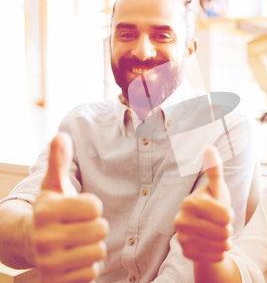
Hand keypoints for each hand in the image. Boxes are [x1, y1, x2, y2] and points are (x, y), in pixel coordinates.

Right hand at [31, 132, 107, 282]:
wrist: (27, 244)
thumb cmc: (50, 212)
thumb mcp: (53, 186)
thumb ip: (59, 162)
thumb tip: (62, 135)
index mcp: (46, 211)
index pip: (95, 207)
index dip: (92, 206)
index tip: (79, 209)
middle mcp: (45, 237)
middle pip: (100, 229)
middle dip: (94, 227)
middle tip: (80, 227)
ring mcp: (50, 262)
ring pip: (98, 252)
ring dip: (92, 247)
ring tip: (77, 243)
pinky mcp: (56, 281)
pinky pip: (92, 273)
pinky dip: (87, 266)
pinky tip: (74, 259)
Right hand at [174, 146, 233, 262]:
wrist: (204, 231)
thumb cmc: (213, 205)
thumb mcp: (217, 188)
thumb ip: (214, 171)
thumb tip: (209, 148)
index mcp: (190, 202)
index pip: (225, 215)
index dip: (229, 215)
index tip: (223, 212)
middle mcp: (181, 220)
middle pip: (223, 232)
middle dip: (227, 229)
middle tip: (220, 224)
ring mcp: (181, 238)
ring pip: (220, 245)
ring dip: (225, 241)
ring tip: (218, 234)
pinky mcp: (185, 253)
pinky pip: (215, 256)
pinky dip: (219, 252)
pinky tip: (213, 244)